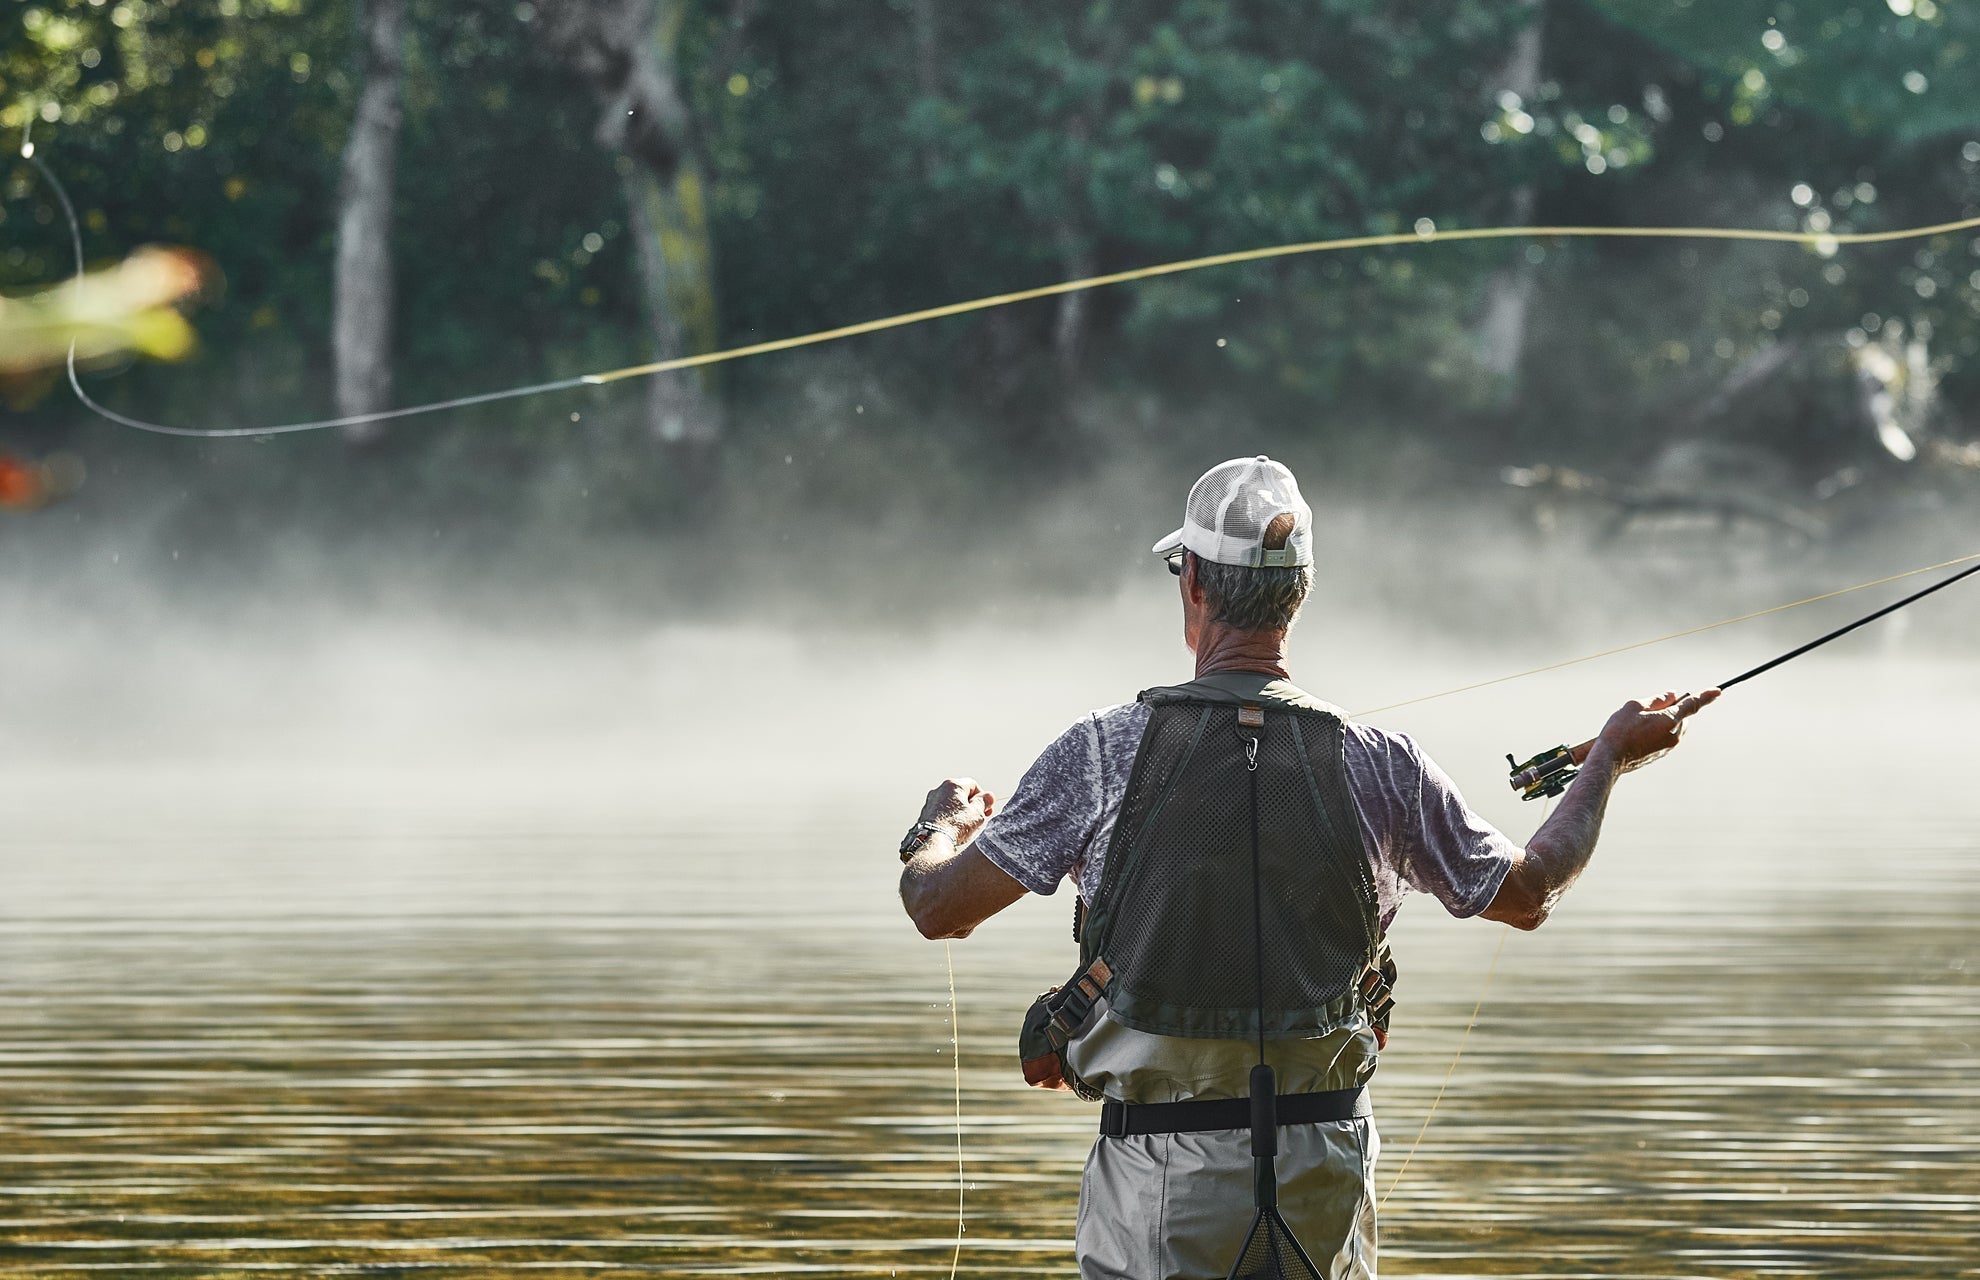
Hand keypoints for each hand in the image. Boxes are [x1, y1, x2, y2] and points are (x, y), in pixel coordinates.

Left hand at [919, 777, 997, 846]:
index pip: (973, 785)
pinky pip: (942, 812)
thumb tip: (988, 797)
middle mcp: (939, 790)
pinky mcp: (926, 814)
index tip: (986, 808)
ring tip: (966, 826)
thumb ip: (984, 802)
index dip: (982, 797)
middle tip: (978, 817)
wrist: (934, 841)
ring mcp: (930, 802)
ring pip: (951, 803)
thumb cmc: (954, 826)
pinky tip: (954, 829)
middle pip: (961, 794)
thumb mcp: (977, 813)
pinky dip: (949, 818)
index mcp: (953, 785)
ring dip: (960, 812)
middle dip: (971, 805)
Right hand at [1596, 688, 1719, 772]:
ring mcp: (1668, 746)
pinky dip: (1660, 731)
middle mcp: (1674, 734)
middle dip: (1673, 708)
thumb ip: (1657, 699)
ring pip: (1675, 727)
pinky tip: (1639, 732)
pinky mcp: (1661, 754)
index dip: (1705, 696)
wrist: (1610, 759)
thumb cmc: (1619, 730)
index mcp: (1669, 720)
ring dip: (1665, 720)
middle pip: (1683, 716)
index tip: (1717, 691)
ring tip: (1640, 722)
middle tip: (1651, 706)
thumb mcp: (1634, 706)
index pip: (1692, 704)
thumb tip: (1672, 695)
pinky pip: (1667, 737)